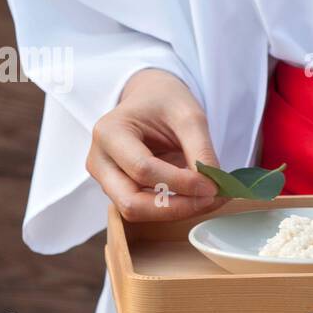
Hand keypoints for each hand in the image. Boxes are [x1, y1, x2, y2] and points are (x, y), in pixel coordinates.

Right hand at [86, 68, 224, 221]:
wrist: (150, 99)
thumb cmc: (165, 102)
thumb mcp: (189, 115)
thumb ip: (201, 150)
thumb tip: (213, 187)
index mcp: (109, 133)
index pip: (143, 169)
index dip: (181, 183)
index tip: (213, 186)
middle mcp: (99, 160)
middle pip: (131, 202)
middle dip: (175, 207)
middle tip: (211, 199)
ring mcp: (105, 179)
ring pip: (136, 212)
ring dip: (176, 211)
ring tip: (208, 198)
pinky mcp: (118, 191)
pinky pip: (144, 210)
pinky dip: (173, 208)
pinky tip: (197, 197)